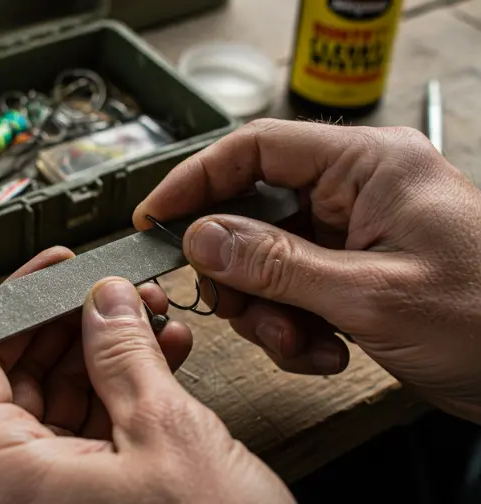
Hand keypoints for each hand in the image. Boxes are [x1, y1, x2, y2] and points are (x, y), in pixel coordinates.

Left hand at [0, 246, 295, 503]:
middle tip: (109, 292)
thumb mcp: (165, 433)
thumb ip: (122, 353)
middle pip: (15, 380)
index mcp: (1, 481)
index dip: (12, 309)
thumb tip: (102, 300)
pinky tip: (160, 357)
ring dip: (104, 353)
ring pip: (57, 401)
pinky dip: (121, 390)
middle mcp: (10, 495)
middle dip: (70, 326)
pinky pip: (88, 431)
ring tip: (148, 318)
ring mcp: (47, 502)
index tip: (48, 275)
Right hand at [133, 118, 480, 424]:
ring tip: (300, 343)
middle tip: (236, 308)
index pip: (255, 149)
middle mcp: (354, 193)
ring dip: (267, 311)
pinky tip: (327, 352)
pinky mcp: (351, 275)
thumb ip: (276, 264)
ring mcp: (351, 237)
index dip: (196, 179)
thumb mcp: (371, 293)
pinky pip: (290, 293)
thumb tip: (201, 238)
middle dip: (237, 271)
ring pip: (265, 262)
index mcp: (367, 165)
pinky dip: (293, 329)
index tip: (157, 216)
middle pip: (252, 213)